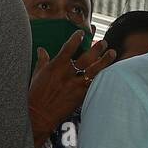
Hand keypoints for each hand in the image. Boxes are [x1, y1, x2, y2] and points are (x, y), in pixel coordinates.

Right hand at [28, 30, 115, 146]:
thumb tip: (41, 49)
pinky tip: (110, 73)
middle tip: (104, 42)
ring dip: (104, 62)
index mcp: (55, 66)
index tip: (81, 33)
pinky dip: (101, 78)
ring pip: (93, 71)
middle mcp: (67, 74)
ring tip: (112, 53)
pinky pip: (93, 85)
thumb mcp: (37, 75)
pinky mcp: (80, 96)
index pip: (68, 48)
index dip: (76, 39)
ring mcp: (75, 86)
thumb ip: (42, 60)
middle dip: (96, 49)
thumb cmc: (36, 94)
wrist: (39, 115)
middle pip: (85, 59)